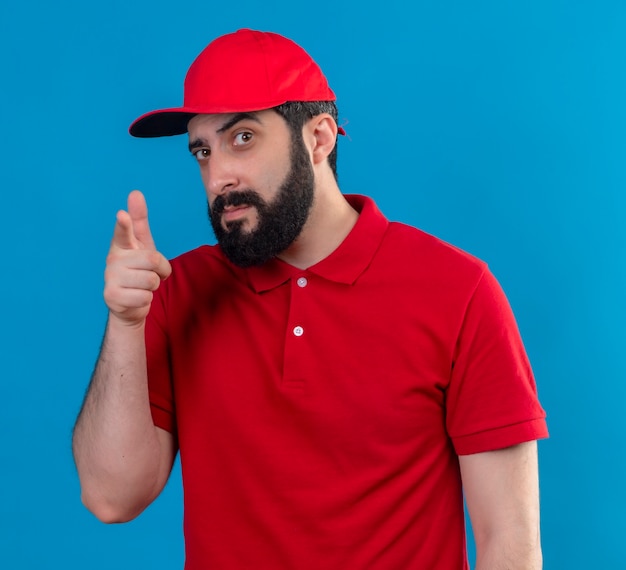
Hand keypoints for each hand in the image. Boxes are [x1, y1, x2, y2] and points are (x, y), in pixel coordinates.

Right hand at [103, 190, 171, 326]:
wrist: (130, 303)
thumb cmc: (138, 270)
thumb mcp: (142, 245)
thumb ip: (139, 221)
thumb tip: (135, 192)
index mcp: (121, 245)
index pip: (123, 232)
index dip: (124, 224)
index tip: (122, 215)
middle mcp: (112, 259)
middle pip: (153, 260)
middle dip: (160, 270)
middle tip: (152, 274)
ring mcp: (110, 278)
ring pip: (151, 280)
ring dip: (153, 286)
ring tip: (142, 286)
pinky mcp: (112, 297)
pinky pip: (145, 296)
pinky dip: (146, 299)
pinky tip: (136, 297)